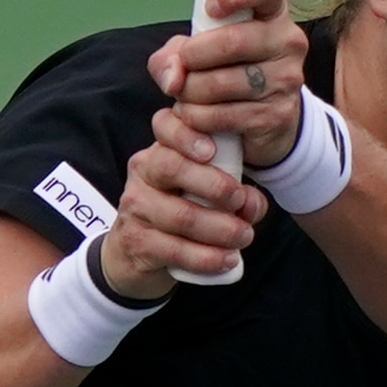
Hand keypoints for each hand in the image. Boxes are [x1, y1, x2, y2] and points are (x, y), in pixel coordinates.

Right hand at [104, 111, 270, 297]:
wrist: (134, 254)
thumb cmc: (181, 213)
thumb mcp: (207, 195)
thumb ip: (236, 194)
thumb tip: (252, 202)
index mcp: (160, 151)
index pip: (164, 127)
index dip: (186, 135)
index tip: (212, 151)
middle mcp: (142, 173)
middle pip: (171, 167)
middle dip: (213, 185)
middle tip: (241, 202)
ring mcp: (135, 208)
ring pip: (179, 214)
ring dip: (220, 228)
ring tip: (244, 237)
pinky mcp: (137, 242)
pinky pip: (175, 249)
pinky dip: (207, 257)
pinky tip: (228, 260)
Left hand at [147, 0, 306, 170]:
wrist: (267, 117)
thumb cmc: (231, 69)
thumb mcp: (201, 49)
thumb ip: (175, 53)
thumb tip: (172, 78)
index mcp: (273, 13)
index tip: (211, 8)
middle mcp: (288, 42)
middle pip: (232, 42)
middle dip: (193, 57)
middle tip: (183, 67)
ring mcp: (286, 80)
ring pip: (222, 83)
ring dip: (190, 92)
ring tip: (186, 94)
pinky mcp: (277, 115)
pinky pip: (223, 116)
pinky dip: (197, 117)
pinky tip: (195, 114)